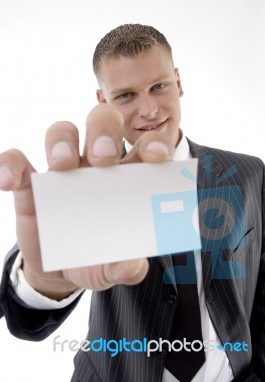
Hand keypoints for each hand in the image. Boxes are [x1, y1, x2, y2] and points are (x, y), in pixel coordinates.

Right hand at [0, 104, 174, 298]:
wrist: (59, 270)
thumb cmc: (95, 257)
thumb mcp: (112, 267)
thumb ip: (127, 267)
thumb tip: (132, 265)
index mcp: (127, 179)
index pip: (146, 147)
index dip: (154, 144)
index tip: (156, 156)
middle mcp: (96, 166)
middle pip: (103, 124)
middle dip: (105, 132)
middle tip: (103, 158)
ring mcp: (62, 171)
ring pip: (62, 132)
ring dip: (61, 140)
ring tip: (62, 165)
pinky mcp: (31, 183)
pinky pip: (18, 161)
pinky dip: (10, 164)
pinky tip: (9, 180)